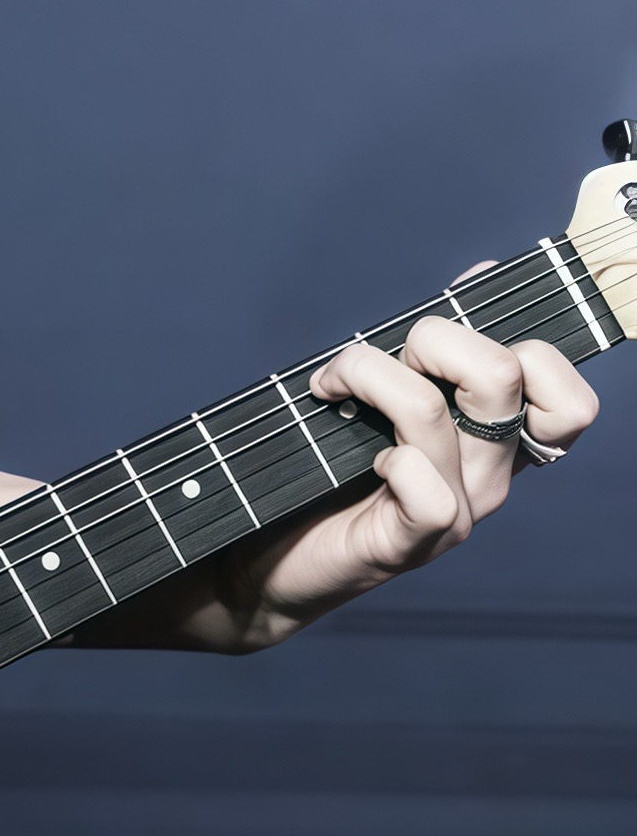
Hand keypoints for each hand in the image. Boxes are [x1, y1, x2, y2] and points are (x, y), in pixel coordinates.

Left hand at [128, 274, 600, 653]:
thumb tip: (483, 275)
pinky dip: (384, 456)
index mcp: (494, 438)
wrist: (268, 560)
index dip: (526, 346)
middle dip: (431, 335)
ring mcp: (458, 512)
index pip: (568, 398)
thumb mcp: (384, 393)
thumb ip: (434, 348)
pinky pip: (426, 487)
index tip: (448, 330)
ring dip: (366, 374)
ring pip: (437, 411)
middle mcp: (489, 475)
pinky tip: (354, 455)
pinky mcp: (410, 543)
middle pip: (505, 374)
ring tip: (328, 385)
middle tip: (377, 360)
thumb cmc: (323, 467)